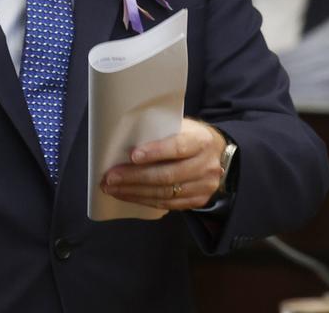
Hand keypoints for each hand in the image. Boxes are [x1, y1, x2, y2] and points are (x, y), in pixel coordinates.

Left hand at [99, 118, 226, 209]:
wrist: (218, 154)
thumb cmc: (189, 135)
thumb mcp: (182, 126)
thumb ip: (161, 131)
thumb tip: (124, 139)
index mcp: (201, 140)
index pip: (178, 147)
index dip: (155, 152)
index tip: (132, 155)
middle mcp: (206, 165)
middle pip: (168, 175)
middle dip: (135, 177)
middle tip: (110, 177)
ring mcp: (204, 186)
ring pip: (165, 193)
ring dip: (134, 192)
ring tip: (112, 188)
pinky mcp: (198, 200)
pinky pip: (167, 204)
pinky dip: (144, 200)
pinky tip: (127, 195)